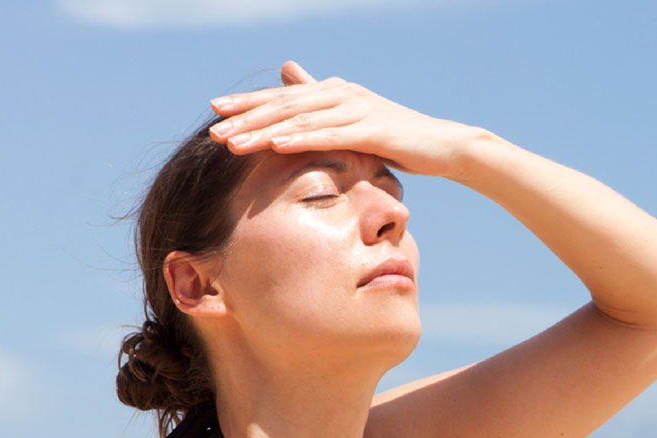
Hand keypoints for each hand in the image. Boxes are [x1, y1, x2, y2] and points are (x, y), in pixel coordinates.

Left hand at [208, 60, 480, 178]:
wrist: (443, 146)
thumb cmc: (397, 138)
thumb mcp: (354, 119)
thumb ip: (320, 100)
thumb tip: (288, 72)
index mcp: (334, 92)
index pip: (283, 98)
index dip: (248, 103)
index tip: (215, 111)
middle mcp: (341, 94)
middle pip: (285, 106)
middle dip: (247, 118)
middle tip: (214, 130)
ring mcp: (358, 109)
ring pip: (302, 120)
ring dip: (265, 131)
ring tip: (234, 143)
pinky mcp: (373, 129)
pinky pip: (330, 135)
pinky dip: (302, 139)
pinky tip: (277, 146)